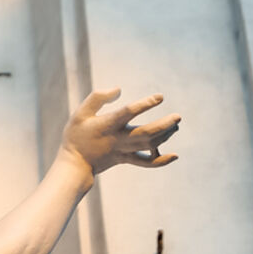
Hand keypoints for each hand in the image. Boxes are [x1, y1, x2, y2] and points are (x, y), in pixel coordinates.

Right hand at [60, 87, 180, 174]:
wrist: (74, 164)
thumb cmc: (76, 135)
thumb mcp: (80, 113)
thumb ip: (97, 98)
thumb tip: (119, 89)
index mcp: (107, 125)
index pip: (129, 112)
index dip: (146, 104)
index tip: (160, 97)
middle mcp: (119, 139)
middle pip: (147, 133)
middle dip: (165, 125)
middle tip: (178, 117)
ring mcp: (124, 151)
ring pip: (150, 145)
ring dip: (166, 135)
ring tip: (175, 124)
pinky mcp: (127, 159)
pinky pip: (147, 162)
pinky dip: (163, 160)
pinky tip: (175, 155)